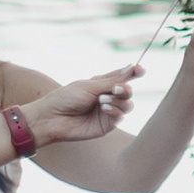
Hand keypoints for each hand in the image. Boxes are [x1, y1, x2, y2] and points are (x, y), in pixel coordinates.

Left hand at [24, 64, 141, 146]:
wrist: (52, 118)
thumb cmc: (66, 98)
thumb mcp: (90, 86)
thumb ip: (113, 80)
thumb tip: (132, 67)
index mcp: (102, 84)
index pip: (122, 76)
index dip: (134, 72)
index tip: (141, 70)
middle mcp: (107, 97)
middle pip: (128, 91)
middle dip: (125, 89)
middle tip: (116, 89)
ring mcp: (108, 112)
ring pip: (128, 105)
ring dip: (118, 101)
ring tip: (102, 101)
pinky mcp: (106, 125)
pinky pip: (120, 116)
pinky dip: (115, 111)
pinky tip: (103, 109)